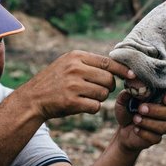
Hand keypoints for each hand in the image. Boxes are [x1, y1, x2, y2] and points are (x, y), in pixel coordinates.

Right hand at [15, 50, 134, 119]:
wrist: (32, 99)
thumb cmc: (54, 82)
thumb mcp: (68, 64)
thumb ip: (89, 63)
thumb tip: (118, 65)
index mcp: (76, 56)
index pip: (108, 62)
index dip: (123, 70)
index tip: (133, 75)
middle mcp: (75, 69)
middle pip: (108, 80)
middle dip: (108, 88)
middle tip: (98, 90)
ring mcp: (73, 85)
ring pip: (103, 94)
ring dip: (99, 99)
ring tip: (85, 97)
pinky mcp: (71, 102)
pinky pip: (95, 107)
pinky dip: (92, 108)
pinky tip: (82, 105)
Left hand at [114, 91, 165, 152]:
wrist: (122, 130)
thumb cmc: (127, 110)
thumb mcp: (123, 100)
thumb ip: (127, 94)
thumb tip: (131, 89)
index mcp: (160, 101)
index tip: (165, 98)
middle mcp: (164, 114)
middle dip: (155, 110)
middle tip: (140, 108)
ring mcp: (161, 127)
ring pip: (165, 126)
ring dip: (149, 122)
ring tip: (135, 119)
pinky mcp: (156, 139)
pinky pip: (156, 138)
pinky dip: (144, 133)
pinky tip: (135, 129)